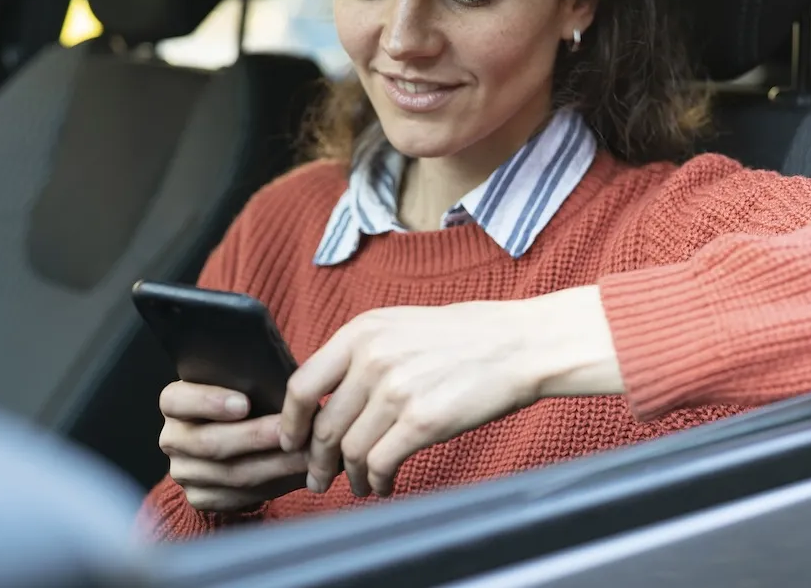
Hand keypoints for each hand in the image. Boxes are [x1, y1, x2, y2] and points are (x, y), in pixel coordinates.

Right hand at [158, 381, 308, 512]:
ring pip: (229, 473)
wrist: (239, 440)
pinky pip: (237, 496)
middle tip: (288, 430)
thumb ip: (252, 382)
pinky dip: (272, 484)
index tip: (245, 403)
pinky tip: (297, 472)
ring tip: (307, 453)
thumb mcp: (241, 384)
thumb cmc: (245, 401)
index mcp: (174, 402)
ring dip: (273, 464)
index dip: (208, 401)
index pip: (176, 400)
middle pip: (208, 442)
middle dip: (254, 436)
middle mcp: (173, 438)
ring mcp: (184, 472)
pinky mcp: (200, 498)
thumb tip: (285, 386)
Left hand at [278, 286, 622, 498]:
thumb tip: (328, 396)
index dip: (291, 421)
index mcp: (362, 331)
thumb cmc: (465, 336)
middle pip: (324, 425)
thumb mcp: (401, 326)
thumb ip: (362, 353)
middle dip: (317, 460)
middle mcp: (372, 358)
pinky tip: (382, 485)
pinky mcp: (423, 421)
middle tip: (318, 477)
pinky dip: (376, 481)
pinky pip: (380, 463)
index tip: (293, 440)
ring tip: (358, 485)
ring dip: (349, 476)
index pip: (303, 384)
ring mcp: (397, 390)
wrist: (519, 344)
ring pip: (350, 450)